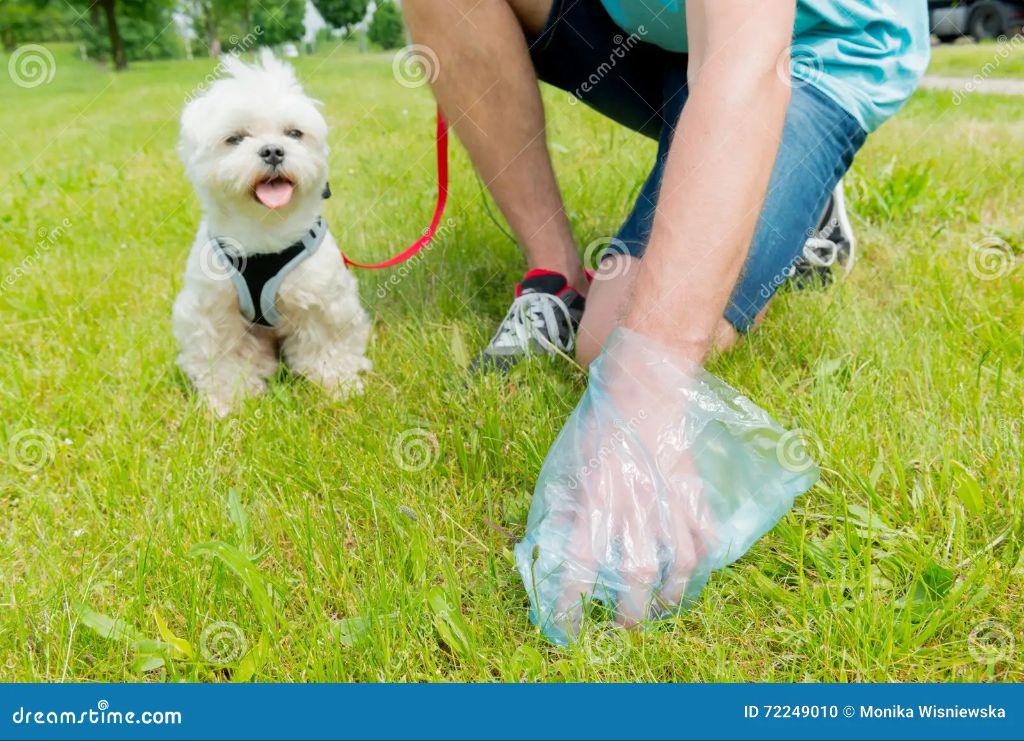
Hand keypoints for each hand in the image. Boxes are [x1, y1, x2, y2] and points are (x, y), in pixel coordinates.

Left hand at [516, 328, 817, 644]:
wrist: (643, 388)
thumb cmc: (599, 427)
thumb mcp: (568, 465)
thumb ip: (564, 507)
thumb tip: (551, 548)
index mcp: (595, 498)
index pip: (580, 563)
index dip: (571, 602)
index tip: (566, 626)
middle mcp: (633, 503)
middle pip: (638, 573)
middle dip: (631, 611)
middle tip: (623, 625)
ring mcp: (669, 498)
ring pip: (680, 562)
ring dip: (671, 595)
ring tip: (661, 608)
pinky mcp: (693, 490)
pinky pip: (706, 535)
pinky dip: (704, 560)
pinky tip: (693, 572)